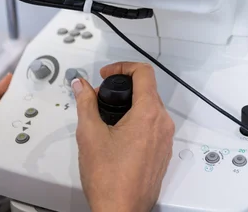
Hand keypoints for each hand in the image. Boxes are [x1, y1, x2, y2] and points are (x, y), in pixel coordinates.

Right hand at [72, 62, 174, 211]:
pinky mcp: (163, 152)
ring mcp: (166, 139)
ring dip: (131, 106)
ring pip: (151, 108)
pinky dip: (138, 121)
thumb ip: (85, 103)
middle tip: (102, 98)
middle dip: (124, 88)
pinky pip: (154, 126)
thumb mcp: (89, 134)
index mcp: (148, 113)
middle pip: (148, 90)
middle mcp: (163, 123)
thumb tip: (81, 85)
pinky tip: (119, 135)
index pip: (144, 72)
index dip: (123, 67)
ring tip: (108, 118)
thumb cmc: (109, 179)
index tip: (107, 75)